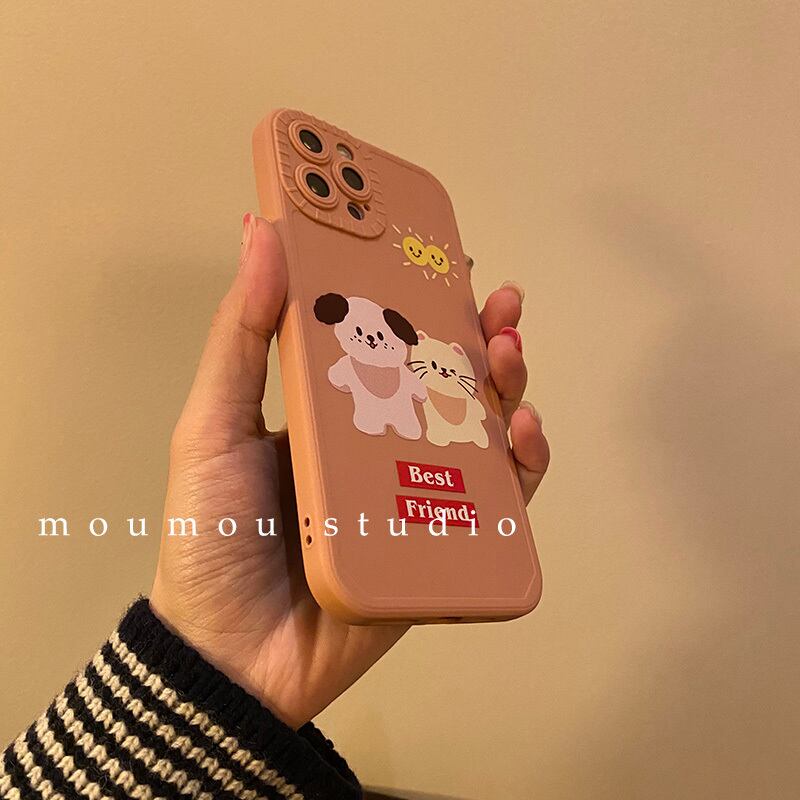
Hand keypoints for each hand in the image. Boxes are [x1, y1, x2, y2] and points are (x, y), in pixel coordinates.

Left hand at [150, 215, 549, 727]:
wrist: (232, 657)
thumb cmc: (215, 532)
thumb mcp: (214, 424)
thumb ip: (240, 335)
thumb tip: (261, 230)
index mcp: (331, 408)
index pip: (388, 340)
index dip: (422, 297)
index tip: (445, 256)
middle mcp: (379, 443)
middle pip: (446, 378)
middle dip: (480, 332)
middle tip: (499, 301)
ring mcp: (416, 491)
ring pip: (482, 428)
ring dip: (508, 385)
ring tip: (509, 355)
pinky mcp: (443, 542)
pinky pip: (499, 498)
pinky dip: (524, 463)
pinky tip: (524, 433)